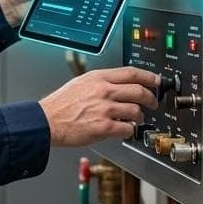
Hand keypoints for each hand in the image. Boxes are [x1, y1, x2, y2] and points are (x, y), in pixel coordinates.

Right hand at [38, 66, 159, 146]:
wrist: (46, 121)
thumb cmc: (60, 105)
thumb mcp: (80, 83)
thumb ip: (100, 83)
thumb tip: (119, 85)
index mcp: (98, 78)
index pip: (131, 72)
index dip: (148, 76)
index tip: (156, 81)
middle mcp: (103, 91)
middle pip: (139, 90)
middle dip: (151, 98)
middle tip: (153, 103)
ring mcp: (105, 109)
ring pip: (136, 110)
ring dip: (140, 117)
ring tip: (136, 120)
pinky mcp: (104, 127)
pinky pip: (128, 128)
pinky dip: (130, 130)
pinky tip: (125, 130)